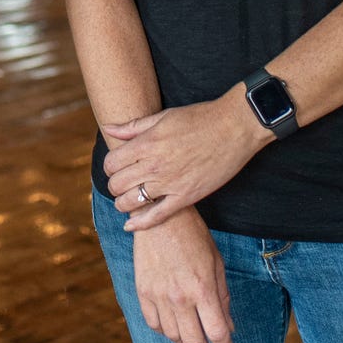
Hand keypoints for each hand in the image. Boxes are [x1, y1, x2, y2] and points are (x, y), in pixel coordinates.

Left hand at [102, 88, 270, 230]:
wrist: (235, 127)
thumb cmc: (200, 118)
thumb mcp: (163, 116)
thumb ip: (133, 127)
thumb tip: (108, 128)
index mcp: (147, 143)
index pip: (111, 163)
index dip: (110, 166)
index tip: (116, 167)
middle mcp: (154, 165)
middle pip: (117, 184)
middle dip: (114, 184)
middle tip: (121, 183)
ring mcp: (170, 183)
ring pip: (131, 202)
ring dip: (123, 203)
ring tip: (126, 200)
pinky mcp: (186, 196)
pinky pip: (157, 216)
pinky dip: (140, 224)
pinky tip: (130, 226)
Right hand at [132, 207, 234, 342]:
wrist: (159, 217)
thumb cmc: (193, 236)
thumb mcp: (216, 263)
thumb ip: (222, 296)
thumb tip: (228, 326)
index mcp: (202, 289)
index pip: (217, 333)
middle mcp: (180, 297)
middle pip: (194, 342)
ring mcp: (158, 296)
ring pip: (172, 336)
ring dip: (186, 342)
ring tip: (194, 338)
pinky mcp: (143, 292)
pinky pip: (153, 324)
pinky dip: (164, 330)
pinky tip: (173, 326)